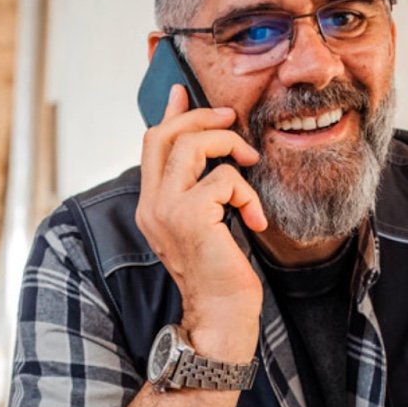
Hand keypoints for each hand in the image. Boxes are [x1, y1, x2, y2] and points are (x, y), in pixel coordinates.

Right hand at [135, 85, 266, 360]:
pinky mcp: (190, 217)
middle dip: (202, 118)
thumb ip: (201, 189)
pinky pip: (223, 178)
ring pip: (191, 145)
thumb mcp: (206, 223)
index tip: (182, 91)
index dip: (169, 113)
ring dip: (229, 146)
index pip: (151, 144)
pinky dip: (247, 192)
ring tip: (250, 164)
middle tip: (232, 119)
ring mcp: (166, 210)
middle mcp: (151, 204)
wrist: (220, 316)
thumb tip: (213, 154)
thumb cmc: (220, 274)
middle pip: (164, 135)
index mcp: (152, 204)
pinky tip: (255, 219)